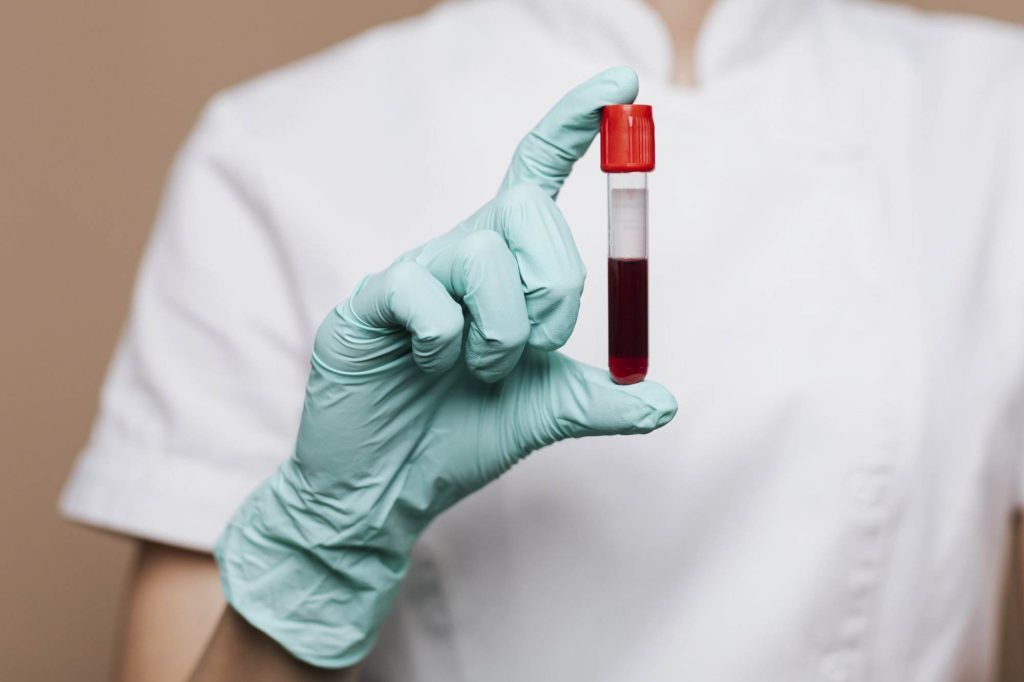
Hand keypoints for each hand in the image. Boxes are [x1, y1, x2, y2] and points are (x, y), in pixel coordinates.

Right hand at [215, 66, 677, 668]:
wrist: (385, 487)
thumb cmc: (458, 436)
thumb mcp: (543, 415)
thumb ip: (599, 400)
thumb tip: (664, 400)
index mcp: (505, 266)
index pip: (537, 173)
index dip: (575, 125)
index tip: (621, 84)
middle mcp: (461, 253)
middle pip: (528, 209)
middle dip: (555, 288)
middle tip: (532, 348)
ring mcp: (414, 273)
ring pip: (485, 256)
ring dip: (501, 334)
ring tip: (474, 372)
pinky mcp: (370, 302)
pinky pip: (427, 297)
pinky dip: (445, 346)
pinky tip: (424, 368)